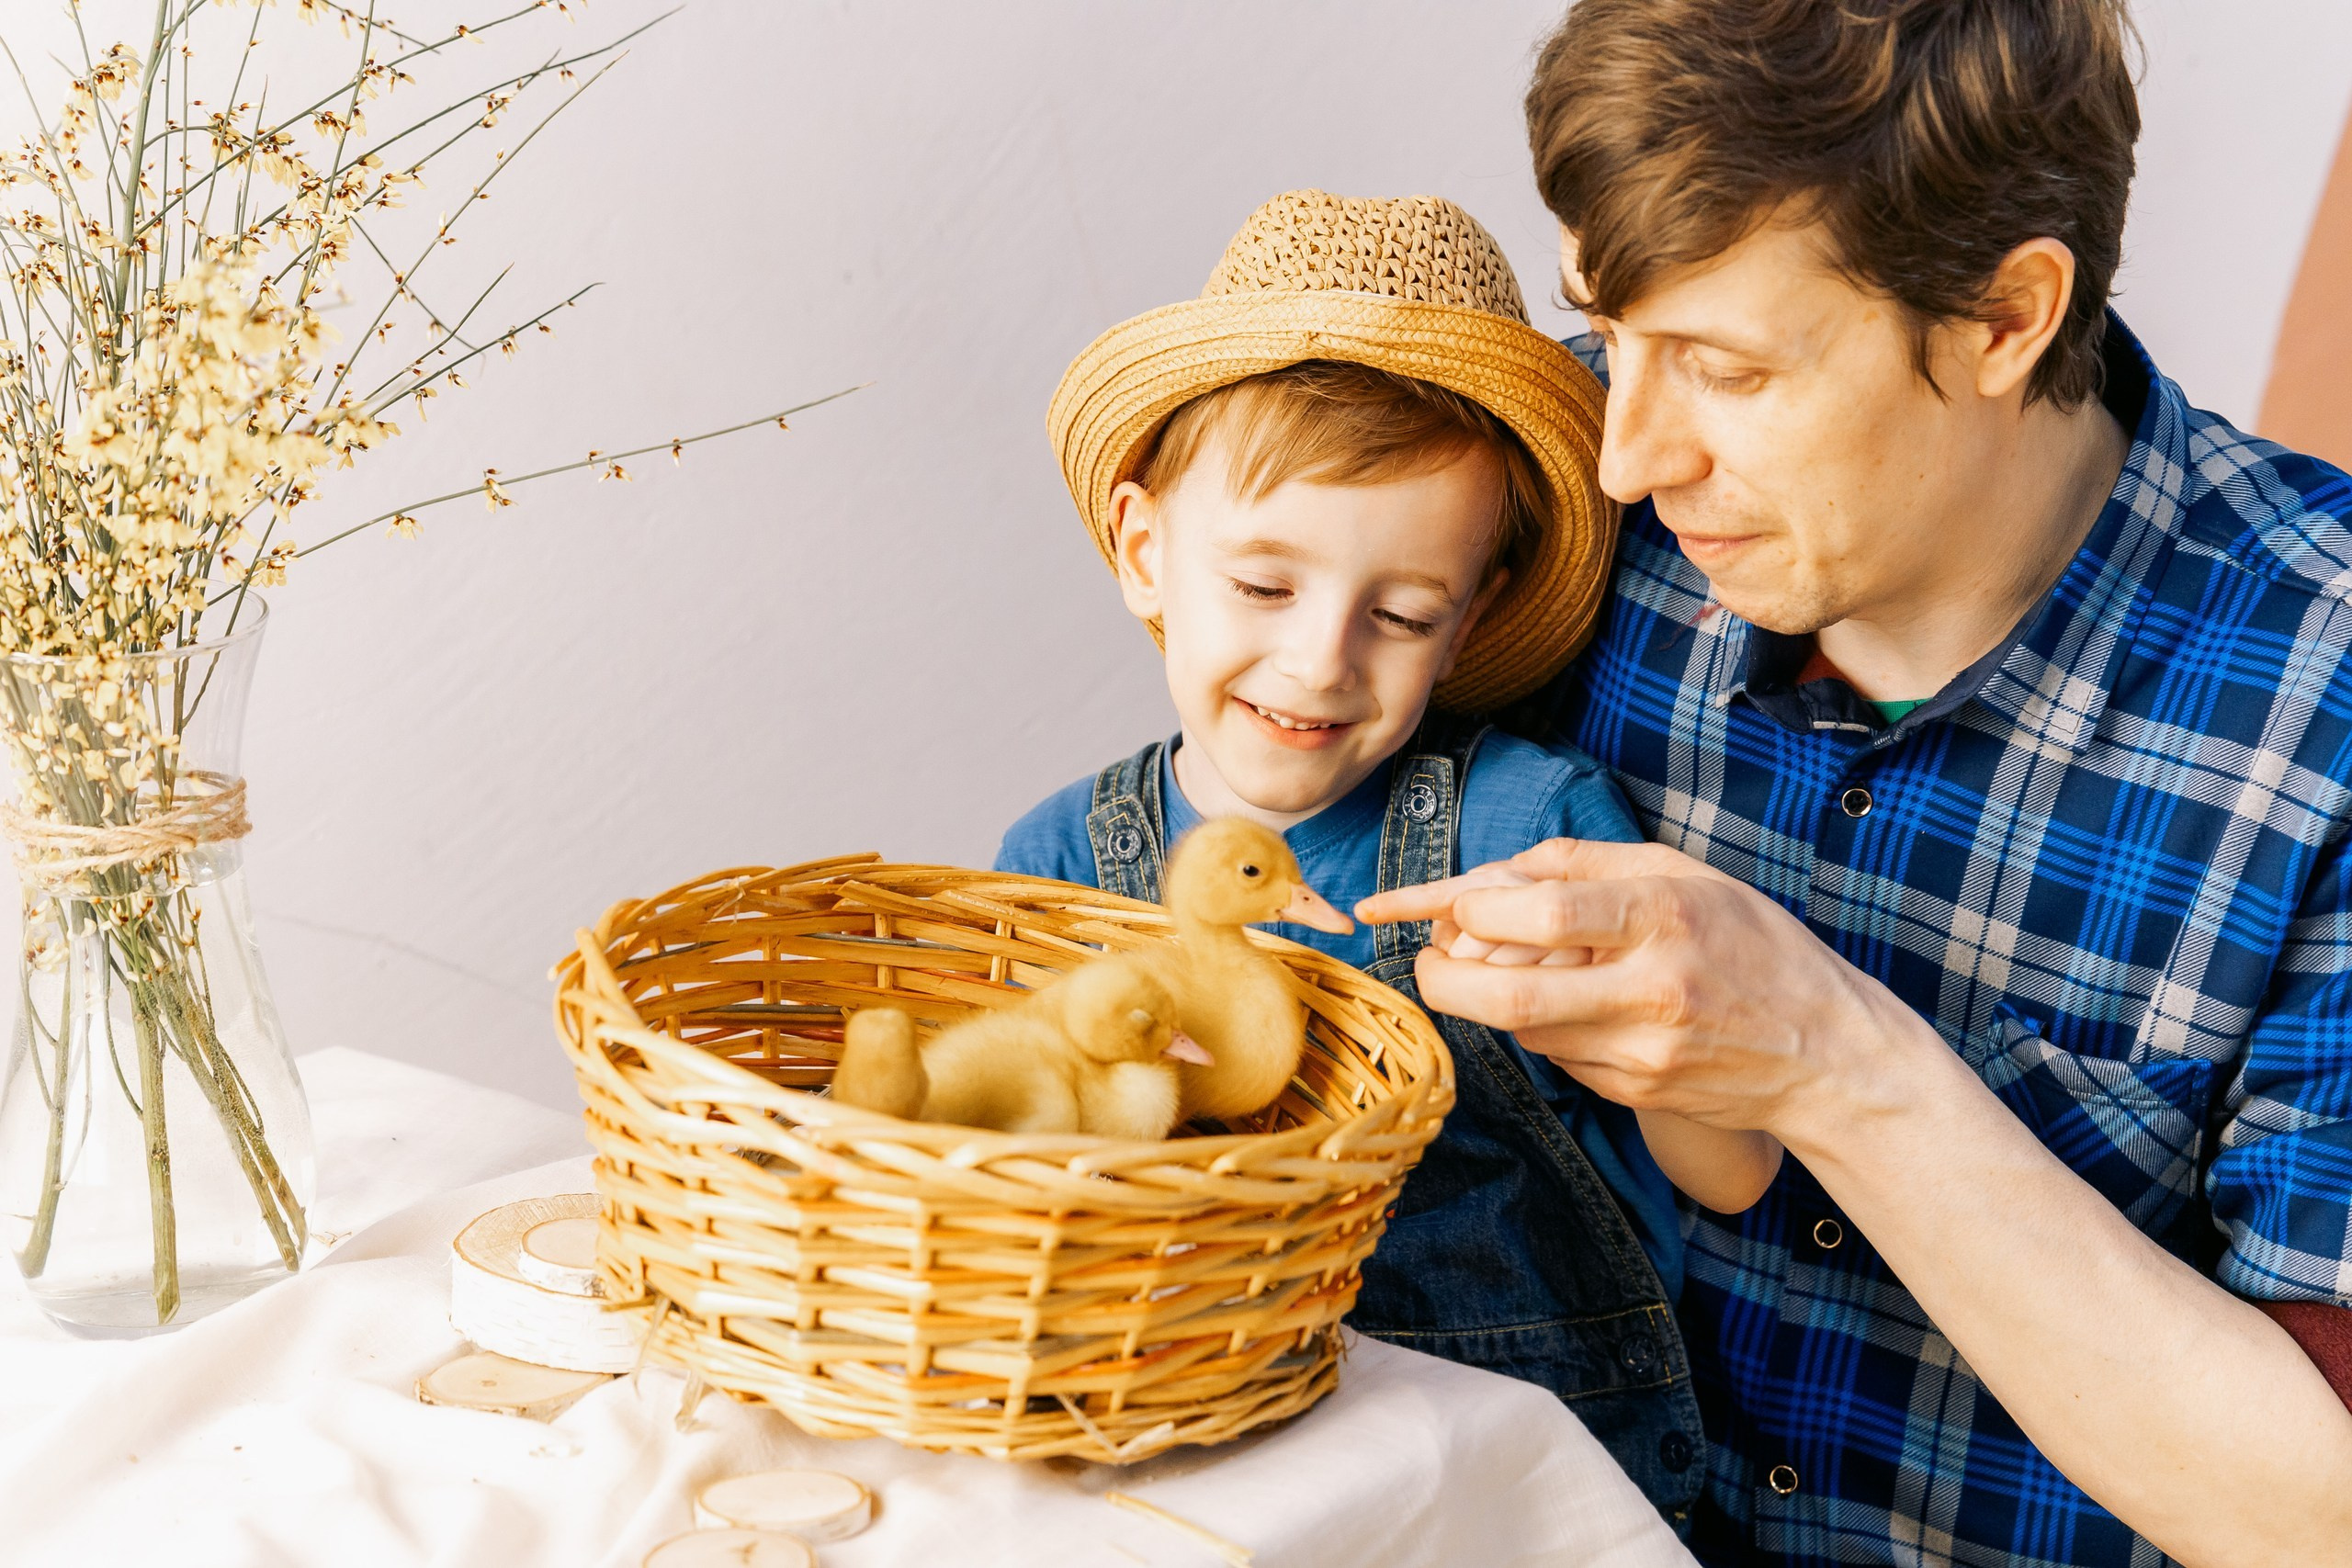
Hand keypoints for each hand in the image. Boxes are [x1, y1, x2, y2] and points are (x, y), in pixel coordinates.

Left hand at [1357, 838, 1923, 1140]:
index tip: (1455, 904)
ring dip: (1489, 1000)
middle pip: (1511, 993)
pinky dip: (1540, 1028)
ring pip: (1522, 1028)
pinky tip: (1570, 1008)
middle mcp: (1653, 989)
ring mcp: (1642, 1052)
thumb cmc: (1755, 947)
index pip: (1545, 914)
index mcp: (1666, 917)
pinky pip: (1555, 1056)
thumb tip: (1493, 872)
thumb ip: (1585, 863)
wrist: (1828, 1057)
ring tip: (1505, 969)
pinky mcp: (1635, 1092)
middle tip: (1424, 961)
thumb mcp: (1687, 875)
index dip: (1477, 908)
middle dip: (1443, 979)